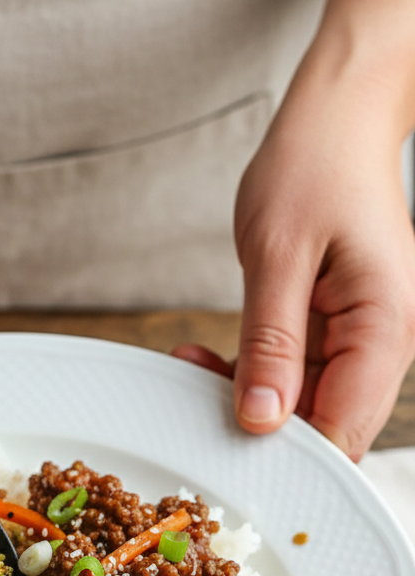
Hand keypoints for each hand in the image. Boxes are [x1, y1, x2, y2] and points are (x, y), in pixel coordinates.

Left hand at [175, 0, 414, 461]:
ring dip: (245, 399)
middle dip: (259, 431)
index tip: (226, 456)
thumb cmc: (316, 166)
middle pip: (324, 426)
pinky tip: (202, 358)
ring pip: (303, 406)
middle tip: (193, 406)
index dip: (286, 457)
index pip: (342, 430)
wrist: (336, 118)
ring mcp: (358, 339)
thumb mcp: (279, 255)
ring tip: (190, 366)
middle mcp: (381, 343)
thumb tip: (262, 420)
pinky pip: (291, 375)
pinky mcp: (332, 331)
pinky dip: (248, 373)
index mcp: (385, 327)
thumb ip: (271, 343)